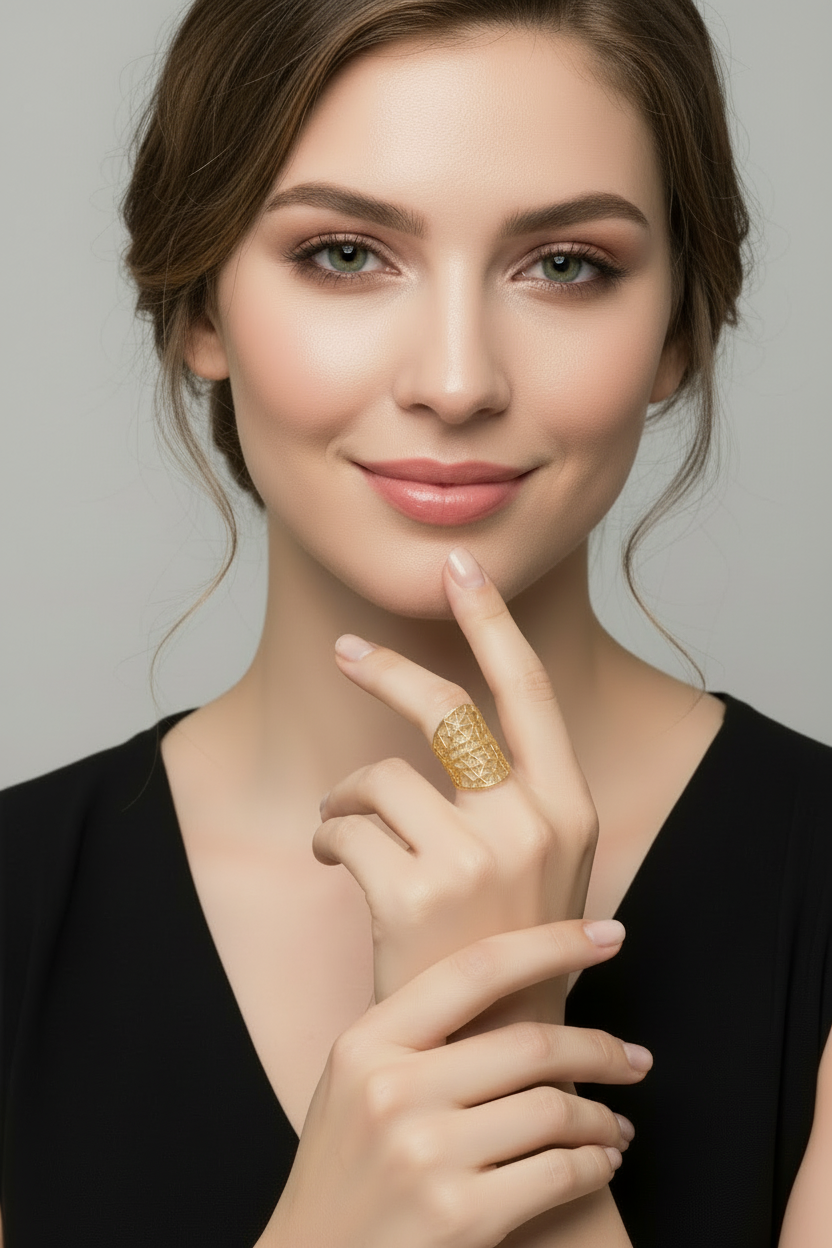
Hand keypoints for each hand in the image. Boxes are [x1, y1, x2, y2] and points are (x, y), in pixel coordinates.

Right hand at [265, 919, 647, 1247]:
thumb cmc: (347, 1168)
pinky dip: (593, 1164)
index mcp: (367, 1042)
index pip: (476, 968)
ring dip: (601, 1118)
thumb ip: (415, 1033)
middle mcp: (392, 1090)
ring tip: (615, 1126)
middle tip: (635, 1060)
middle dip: (601, 1048)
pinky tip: (598, 1162)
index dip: (553, 943)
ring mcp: (425, 1154)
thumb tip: (516, 977)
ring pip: (553, 1108)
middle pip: (530, 1043)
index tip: (609, 933)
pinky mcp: (460, 1216)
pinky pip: (557, 1172)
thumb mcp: (355, 1081)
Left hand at [315, 548, 597, 1028]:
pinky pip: (345, 826)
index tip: (461, 567)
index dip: (491, 621)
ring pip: (378, 776)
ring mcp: (473, 859)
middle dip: (383, 669)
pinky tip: (340, 863)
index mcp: (567, 808)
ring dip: (347, 794)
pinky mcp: (414, 894)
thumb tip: (446, 717)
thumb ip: (510, 792)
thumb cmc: (508, 949)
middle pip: (443, 710)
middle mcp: (530, 823)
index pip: (528, 690)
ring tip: (347, 824)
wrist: (490, 1051)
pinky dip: (329, 837)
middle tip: (345, 650)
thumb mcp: (539, 863)